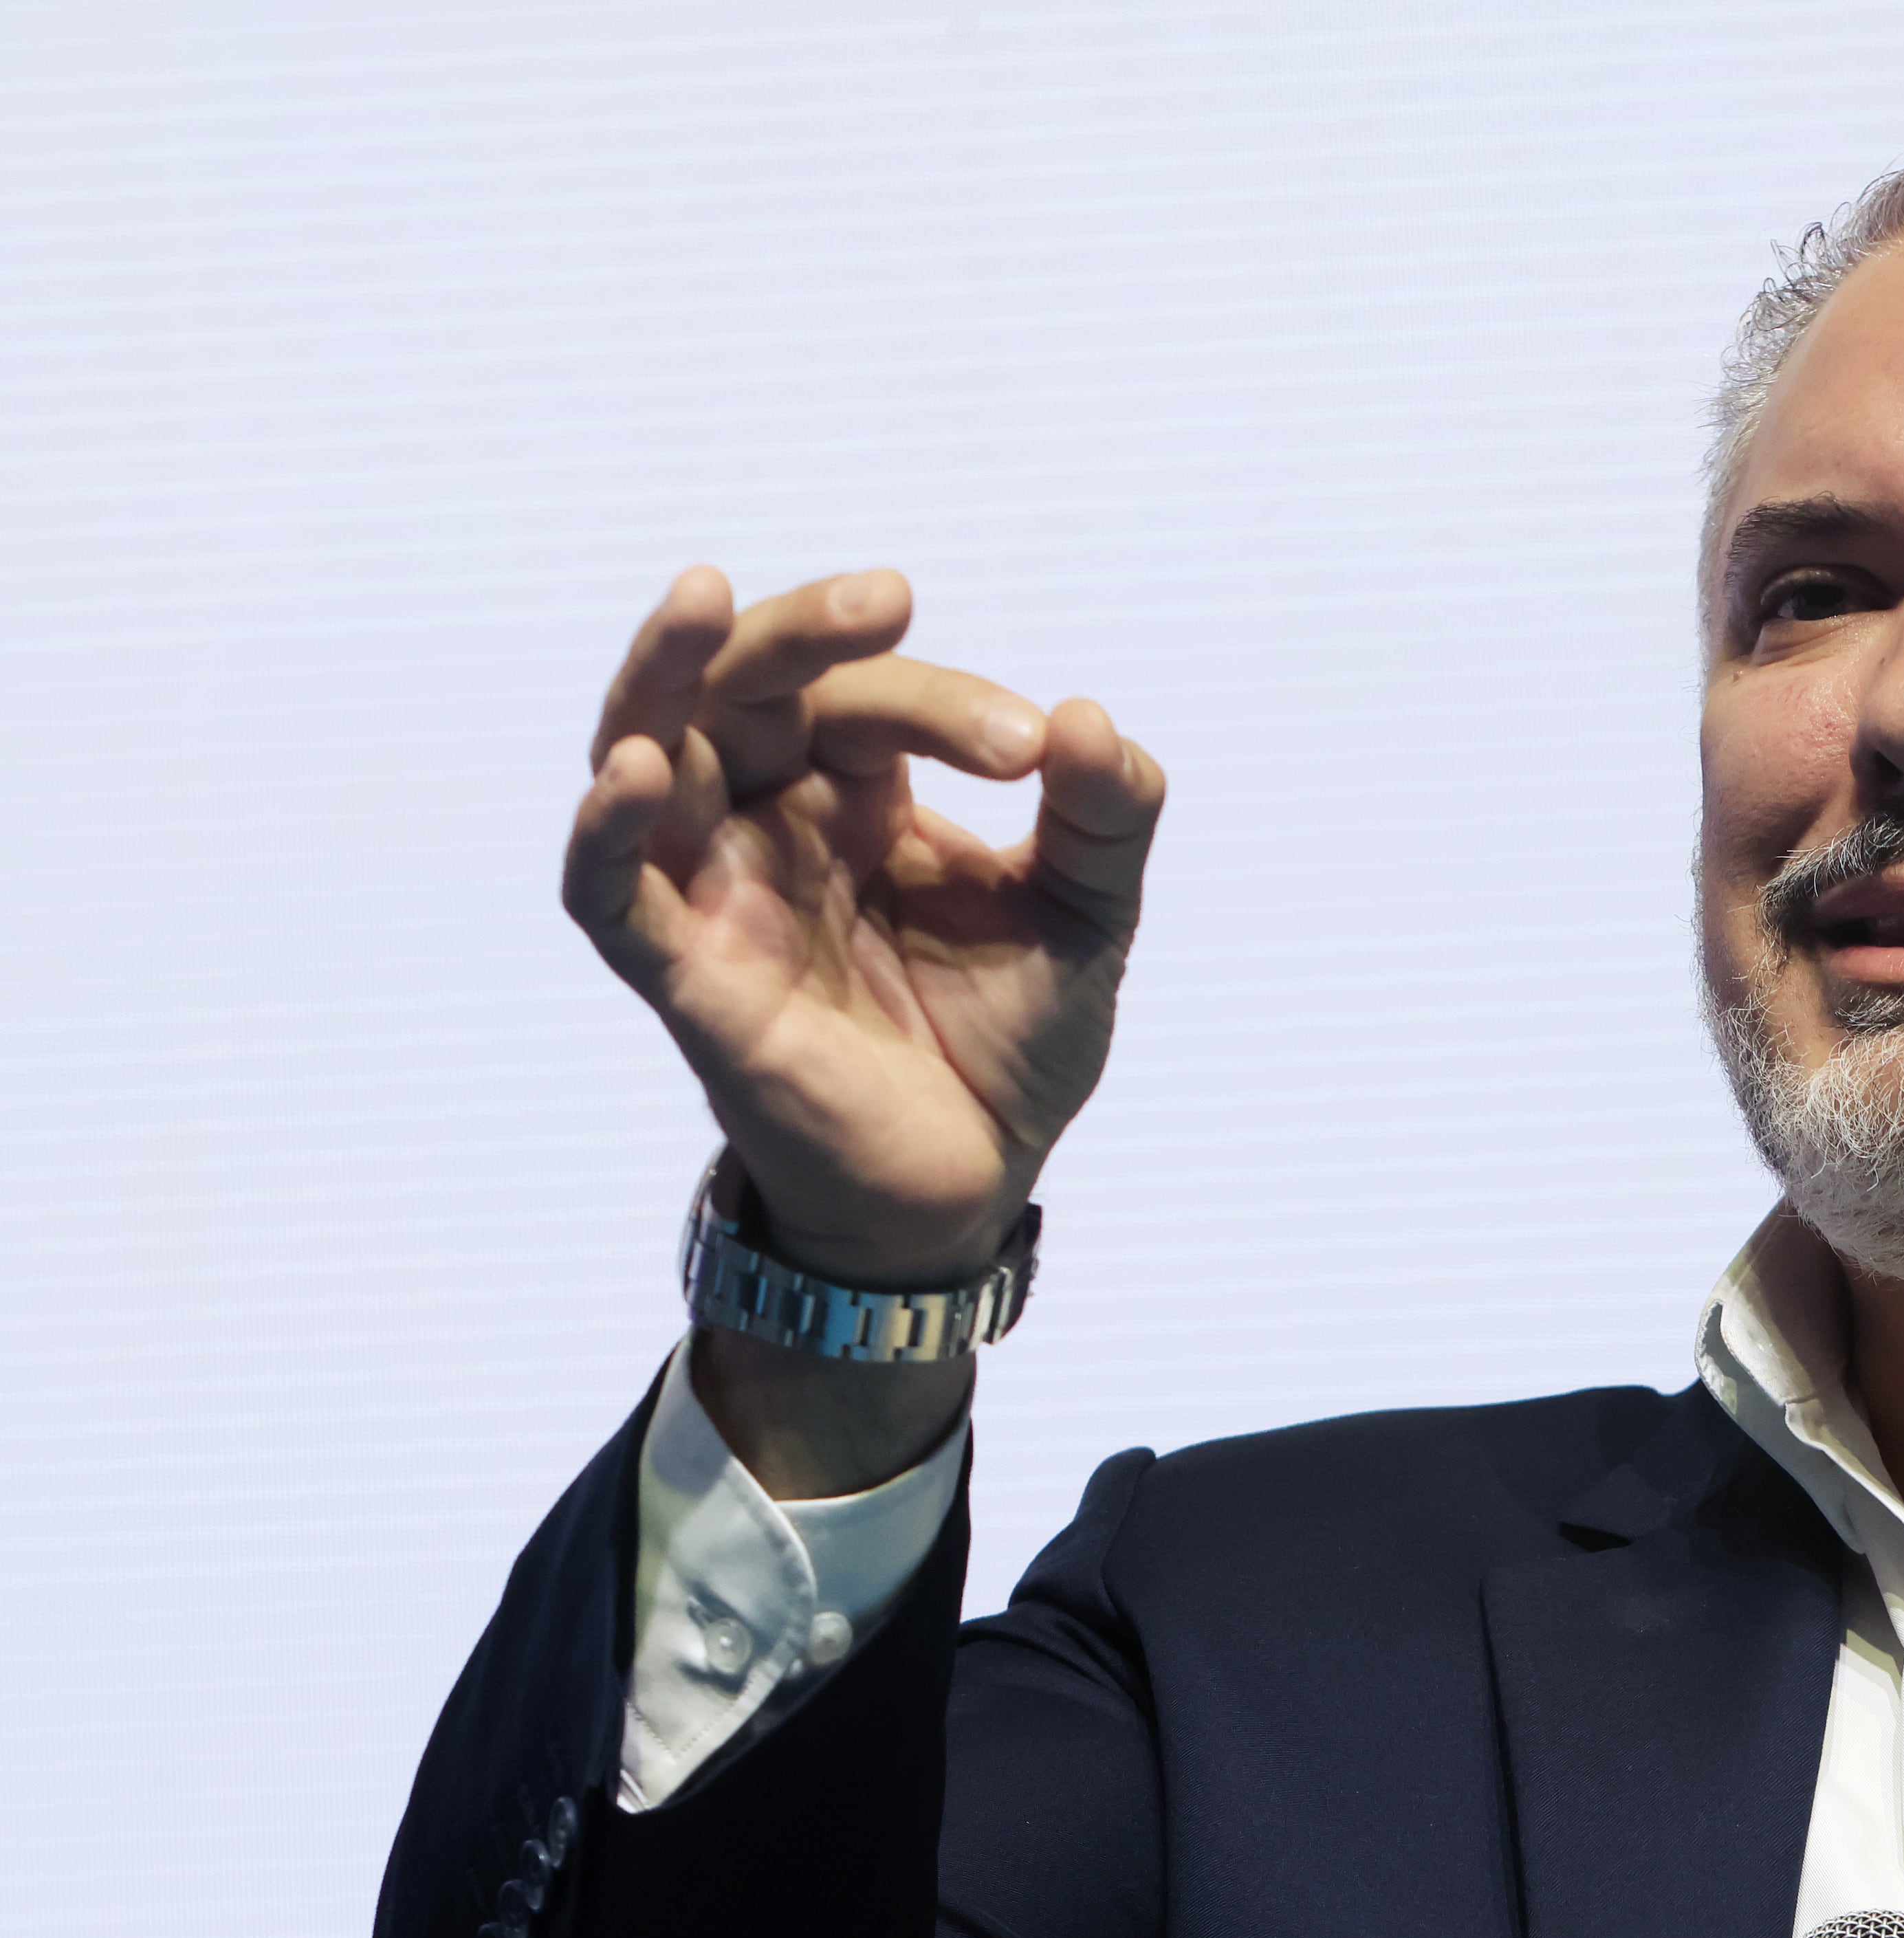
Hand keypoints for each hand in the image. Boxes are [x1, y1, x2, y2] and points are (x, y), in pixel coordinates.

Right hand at [565, 567, 1164, 1287]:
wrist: (974, 1182)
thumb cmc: (1010, 1041)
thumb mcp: (1085, 916)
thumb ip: (1106, 817)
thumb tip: (1092, 719)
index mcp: (858, 794)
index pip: (869, 702)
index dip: (946, 702)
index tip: (1035, 748)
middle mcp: (770, 823)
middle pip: (742, 686)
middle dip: (801, 630)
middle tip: (888, 597)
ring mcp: (717, 893)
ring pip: (643, 750)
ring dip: (663, 673)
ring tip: (704, 597)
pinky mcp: (687, 979)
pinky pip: (608, 894)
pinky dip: (606, 830)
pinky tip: (635, 772)